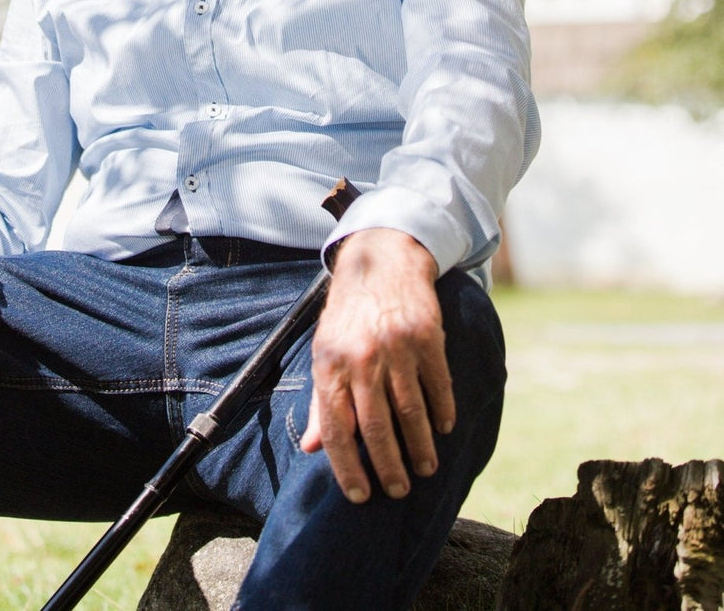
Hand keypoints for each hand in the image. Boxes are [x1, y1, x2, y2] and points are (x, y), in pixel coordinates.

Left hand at [301, 227, 454, 503]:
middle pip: (376, 428)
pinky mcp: (427, 338)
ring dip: (419, 448)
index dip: (347, 468)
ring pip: (410, 413)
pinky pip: (437, 386)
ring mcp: (395, 347)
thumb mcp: (325, 350)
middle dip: (388, 467)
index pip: (336, 429)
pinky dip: (442, 413)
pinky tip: (443, 429)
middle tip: (399, 490)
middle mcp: (361, 357)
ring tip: (425, 468)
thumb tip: (313, 449)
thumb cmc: (349, 314)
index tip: (361, 496)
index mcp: (330, 363)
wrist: (381, 259)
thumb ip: (321, 401)